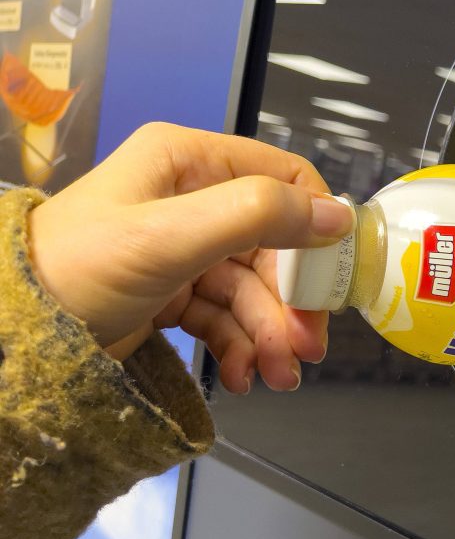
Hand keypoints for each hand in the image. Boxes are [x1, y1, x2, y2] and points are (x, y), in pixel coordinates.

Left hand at [26, 123, 353, 392]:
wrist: (10, 337)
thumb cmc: (74, 270)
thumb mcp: (169, 236)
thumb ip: (256, 216)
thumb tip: (337, 216)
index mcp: (189, 162)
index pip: (282, 179)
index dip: (314, 226)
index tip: (331, 278)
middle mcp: (191, 198)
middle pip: (273, 246)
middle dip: (291, 302)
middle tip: (308, 348)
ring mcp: (183, 248)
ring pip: (253, 290)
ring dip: (271, 334)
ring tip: (276, 376)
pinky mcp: (173, 293)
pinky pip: (225, 317)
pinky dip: (241, 347)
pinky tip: (242, 375)